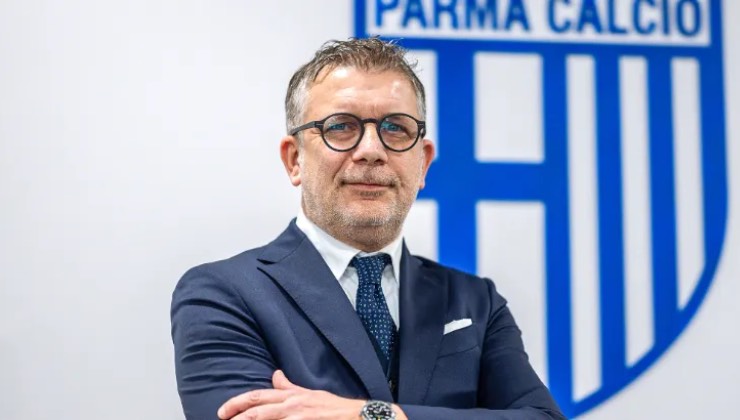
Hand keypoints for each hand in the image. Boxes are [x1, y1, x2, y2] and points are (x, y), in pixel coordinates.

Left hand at [217, 370, 364, 419]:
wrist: (356, 417)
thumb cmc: (333, 407)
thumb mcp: (309, 393)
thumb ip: (289, 387)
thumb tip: (275, 375)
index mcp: (291, 396)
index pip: (258, 396)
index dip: (237, 403)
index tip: (222, 412)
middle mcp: (292, 406)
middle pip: (257, 411)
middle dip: (237, 418)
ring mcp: (298, 419)